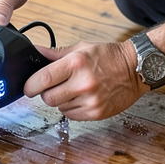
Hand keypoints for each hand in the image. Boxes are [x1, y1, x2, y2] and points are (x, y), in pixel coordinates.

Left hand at [23, 40, 146, 120]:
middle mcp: (83, 83)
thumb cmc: (109, 56)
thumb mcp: (82, 48)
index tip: (28, 87)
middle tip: (54, 86)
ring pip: (59, 108)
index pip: (43, 79)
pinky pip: (72, 116)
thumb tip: (35, 51)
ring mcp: (91, 100)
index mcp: (76, 63)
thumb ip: (56, 53)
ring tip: (74, 89)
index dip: (31, 85)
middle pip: (48, 98)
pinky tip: (81, 97)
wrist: (136, 68)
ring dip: (61, 100)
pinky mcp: (97, 112)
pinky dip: (72, 108)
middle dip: (46, 93)